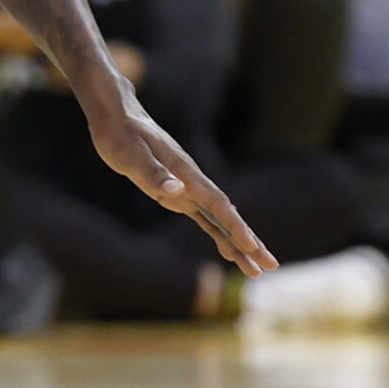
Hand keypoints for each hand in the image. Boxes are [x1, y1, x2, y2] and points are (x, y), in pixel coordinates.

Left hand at [75, 77, 274, 276]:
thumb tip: (176, 190)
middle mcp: (192, 182)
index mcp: (186, 173)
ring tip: (255, 269)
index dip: (234, 225)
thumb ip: (154, 172)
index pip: (217, 203)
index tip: (251, 245)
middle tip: (271, 265)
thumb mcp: (131, 154)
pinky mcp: (174, 193)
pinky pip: (202, 218)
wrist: (117, 117)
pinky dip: (217, 233)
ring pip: (218, 220)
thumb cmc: (122, 134)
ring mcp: (186, 188)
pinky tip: (228, 249)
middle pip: (226, 216)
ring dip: (236, 243)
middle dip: (248, 241)